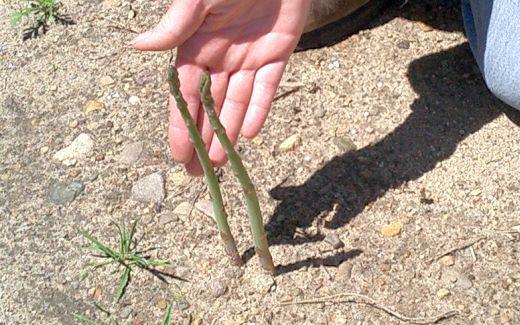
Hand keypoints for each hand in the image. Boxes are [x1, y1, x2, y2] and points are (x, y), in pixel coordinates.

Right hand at [133, 0, 310, 174]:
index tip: (178, 156)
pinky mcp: (278, 54)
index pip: (184, 97)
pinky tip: (250, 133)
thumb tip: (137, 48)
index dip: (181, 127)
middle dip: (202, 140)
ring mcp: (249, 58)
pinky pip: (267, 88)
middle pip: (209, 108)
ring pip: (236, 103)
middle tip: (198, 175)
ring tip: (221, 164)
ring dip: (229, 133)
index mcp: (196, 47)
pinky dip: (259, 109)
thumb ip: (175, 26)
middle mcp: (220, 58)